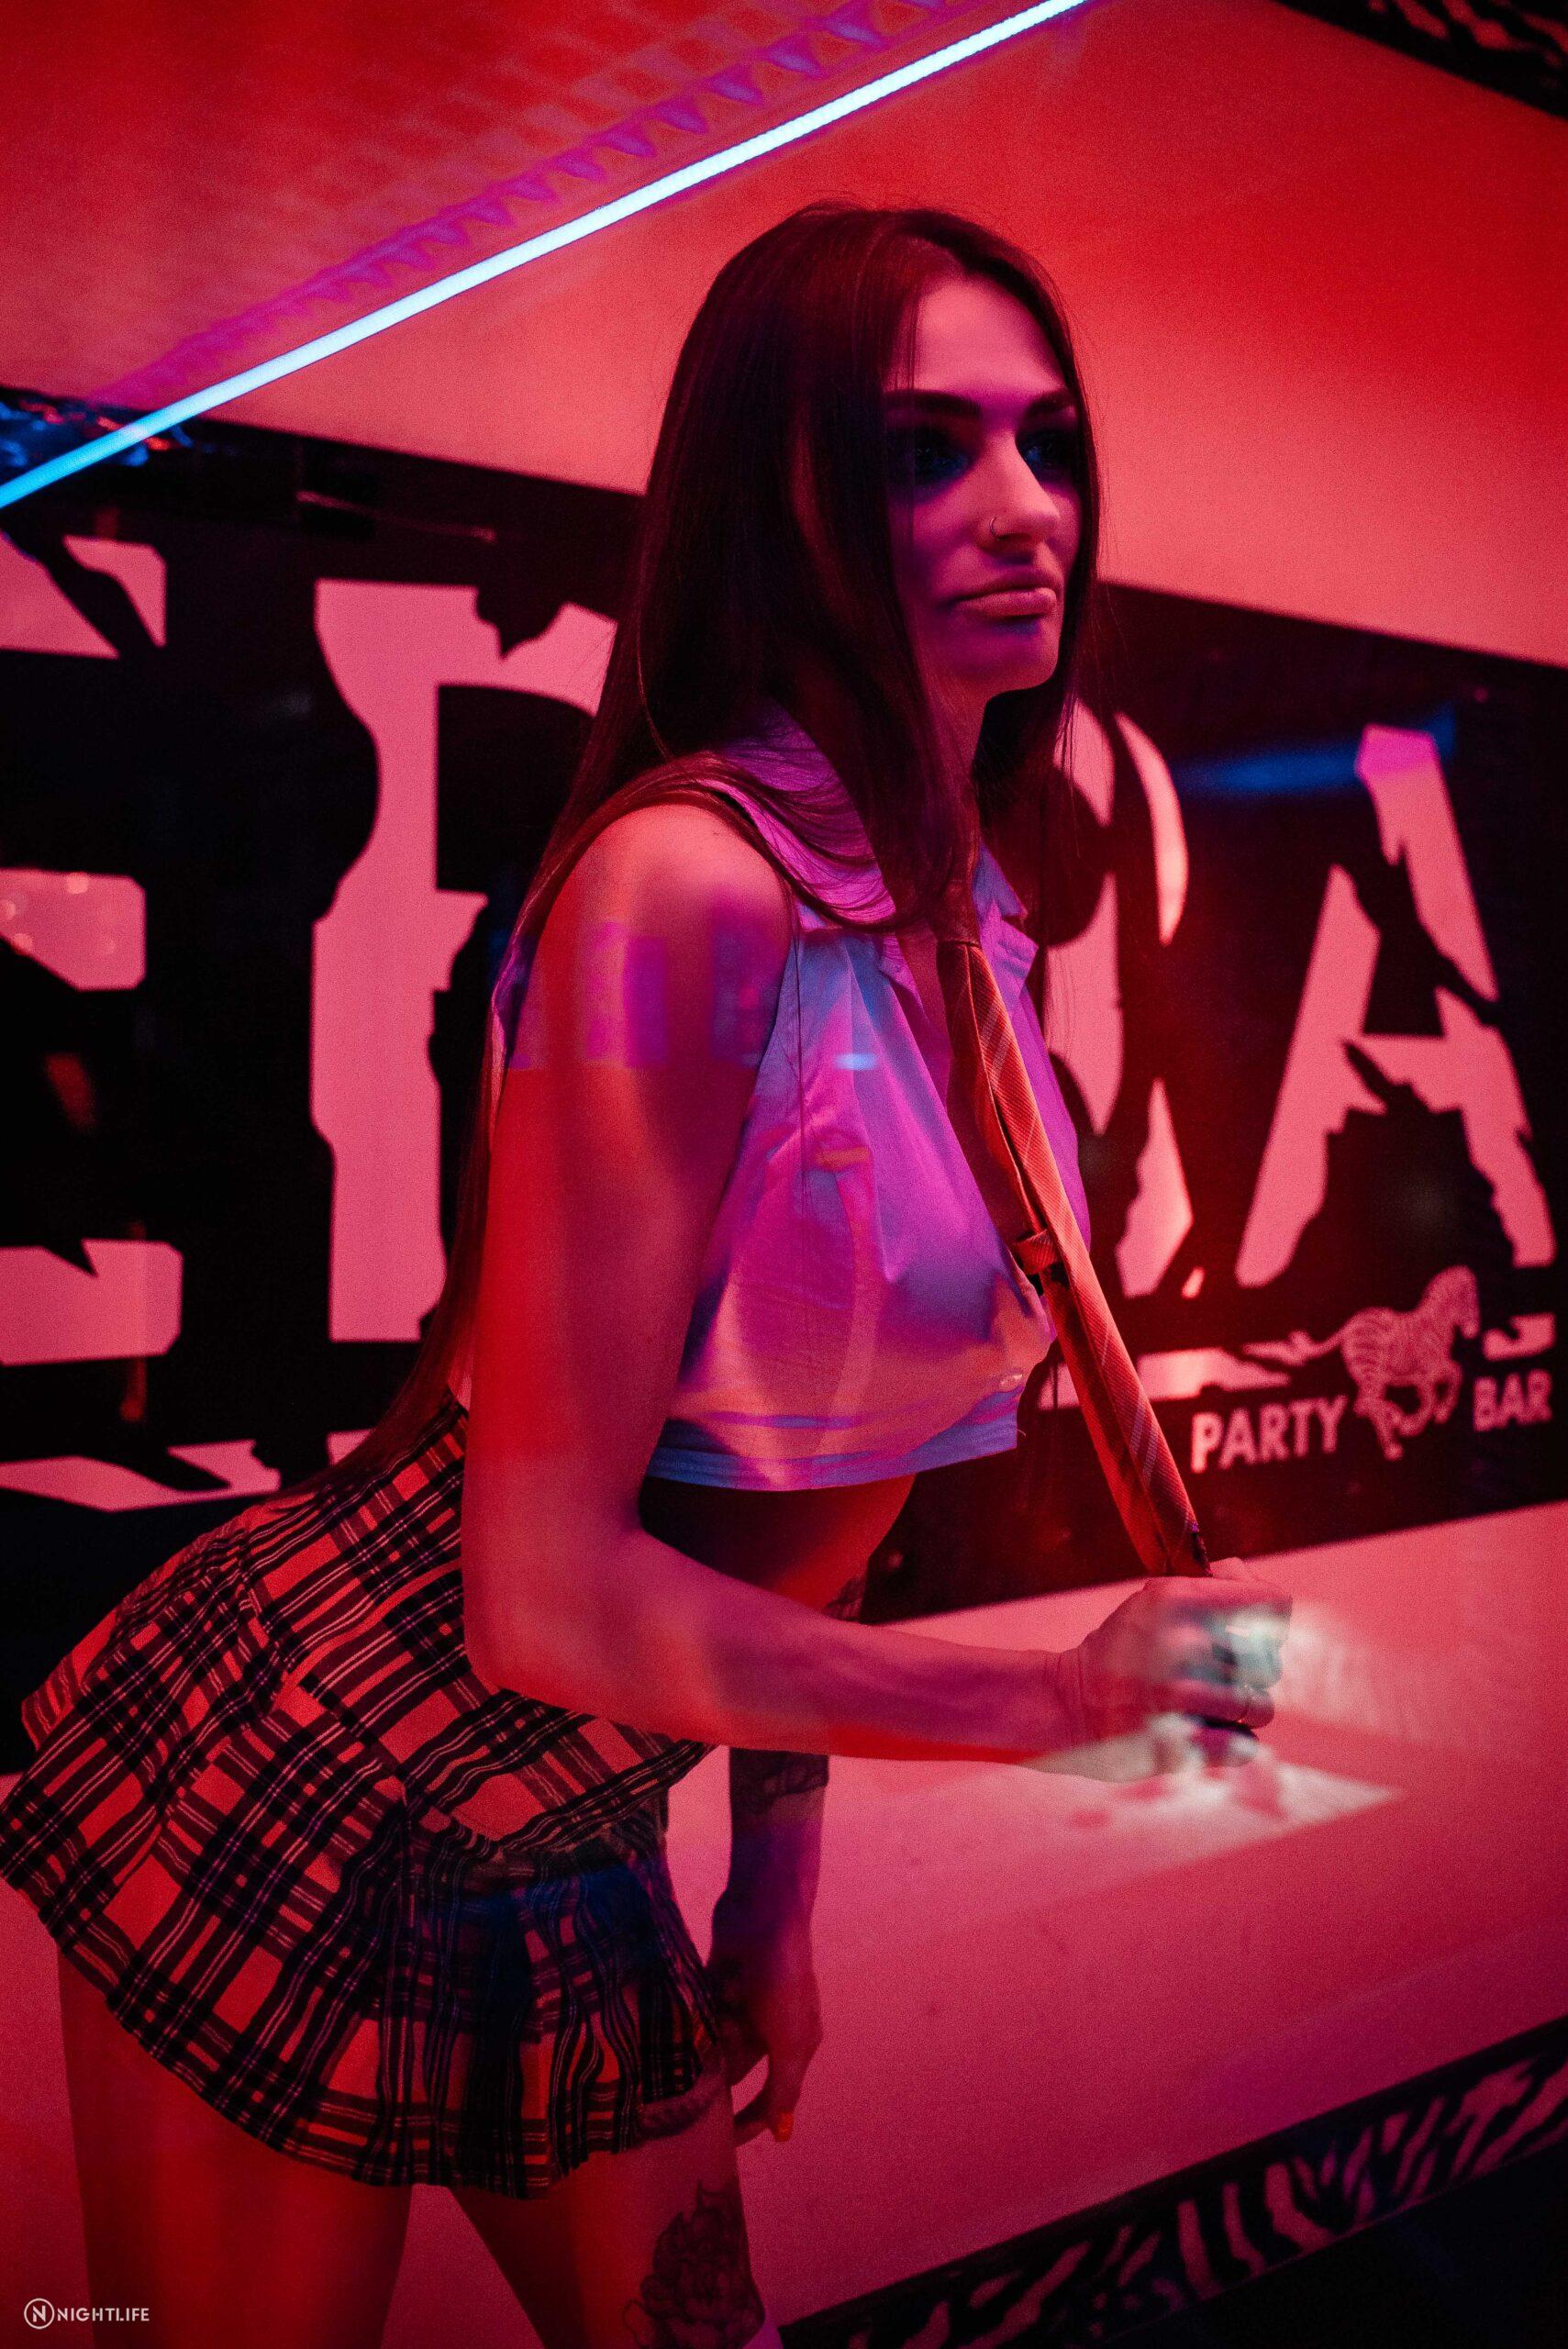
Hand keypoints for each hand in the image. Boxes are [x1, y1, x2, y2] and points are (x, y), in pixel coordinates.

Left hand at [705, 1887, 822, 2147]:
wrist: (764, 1915)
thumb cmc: (782, 1982)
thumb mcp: (789, 2042)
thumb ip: (784, 2088)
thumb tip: (783, 2134)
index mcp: (794, 2043)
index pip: (772, 2096)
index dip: (749, 2122)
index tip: (719, 2149)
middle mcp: (769, 2027)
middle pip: (736, 2067)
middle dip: (715, 2079)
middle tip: (683, 2103)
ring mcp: (743, 2003)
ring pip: (715, 2040)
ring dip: (703, 2044)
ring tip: (679, 2049)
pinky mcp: (719, 1982)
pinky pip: (700, 2012)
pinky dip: (690, 2017)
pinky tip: (669, 2026)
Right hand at [1052, 1558, 1290, 1776]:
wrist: (1067, 1703)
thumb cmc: (1121, 1649)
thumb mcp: (1155, 1599)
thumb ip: (1209, 1587)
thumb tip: (1249, 1579)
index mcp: (1181, 1600)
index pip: (1273, 1604)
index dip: (1271, 1621)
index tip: (1252, 1634)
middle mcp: (1185, 1644)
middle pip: (1268, 1664)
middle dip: (1249, 1675)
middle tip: (1214, 1678)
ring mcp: (1182, 1696)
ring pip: (1260, 1708)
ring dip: (1241, 1712)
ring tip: (1207, 1707)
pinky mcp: (1180, 1743)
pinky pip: (1246, 1745)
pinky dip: (1233, 1744)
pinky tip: (1205, 1732)